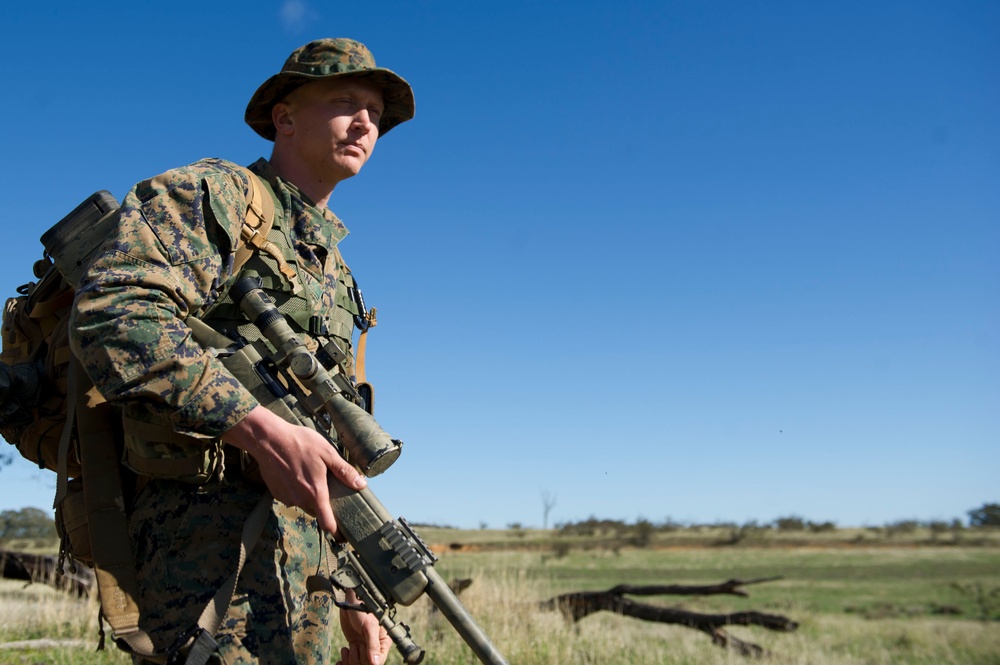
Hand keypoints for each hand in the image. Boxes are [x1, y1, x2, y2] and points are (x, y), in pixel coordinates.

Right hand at [222, 404, 366, 534]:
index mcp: (315, 493)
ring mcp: (286, 497)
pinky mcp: (276, 493)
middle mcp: (300, 499)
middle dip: (324, 507)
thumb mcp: (327, 453)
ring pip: (303, 504)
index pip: (327, 523)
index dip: (336, 532)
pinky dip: (297, 491)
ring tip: (313, 477)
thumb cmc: (300, 443)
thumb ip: (344, 471)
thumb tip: (361, 485)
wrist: (269, 439)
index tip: (343, 536)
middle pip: (316, 512)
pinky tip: (298, 474)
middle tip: (330, 492)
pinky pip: (292, 497)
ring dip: (310, 497)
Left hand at [337, 591, 390, 664]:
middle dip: (357, 659)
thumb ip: (373, 645)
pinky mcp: (354, 646)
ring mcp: (363, 648)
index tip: (361, 649)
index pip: (378, 662)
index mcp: (383, 643)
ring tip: (348, 648)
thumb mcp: (369, 627)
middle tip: (354, 646)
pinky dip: (344, 663)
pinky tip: (340, 661)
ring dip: (349, 660)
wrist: (350, 602)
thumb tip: (376, 663)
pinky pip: (349, 662)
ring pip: (357, 664)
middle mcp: (374, 647)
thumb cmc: (363, 610)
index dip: (368, 660)